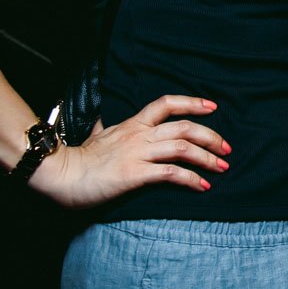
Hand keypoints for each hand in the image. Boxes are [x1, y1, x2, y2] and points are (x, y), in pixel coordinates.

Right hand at [28, 95, 229, 208]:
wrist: (60, 175)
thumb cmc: (77, 159)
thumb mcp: (94, 136)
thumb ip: (103, 128)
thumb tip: (100, 121)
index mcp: (132, 124)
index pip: (166, 104)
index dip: (192, 102)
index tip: (213, 106)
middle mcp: (139, 135)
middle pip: (184, 127)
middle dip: (211, 136)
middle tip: (227, 148)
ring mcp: (137, 153)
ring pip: (183, 148)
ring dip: (208, 158)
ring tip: (222, 168)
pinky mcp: (134, 174)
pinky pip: (171, 173)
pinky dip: (191, 179)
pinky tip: (202, 186)